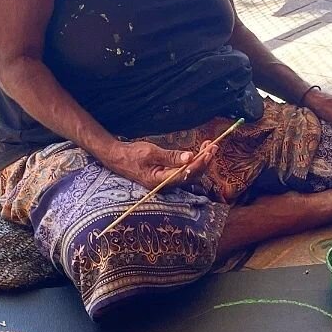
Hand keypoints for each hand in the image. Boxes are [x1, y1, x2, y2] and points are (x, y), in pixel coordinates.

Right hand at [99, 138, 216, 191]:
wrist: (117, 158)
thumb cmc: (131, 154)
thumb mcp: (151, 152)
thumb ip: (170, 156)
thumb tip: (189, 157)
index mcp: (160, 181)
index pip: (186, 174)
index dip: (200, 163)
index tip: (209, 151)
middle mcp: (165, 185)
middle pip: (191, 176)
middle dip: (204, 161)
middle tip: (213, 146)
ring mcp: (166, 181)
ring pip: (189, 174)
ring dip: (200, 161)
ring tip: (209, 147)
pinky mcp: (166, 176)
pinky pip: (184, 171)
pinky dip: (192, 162)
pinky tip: (198, 153)